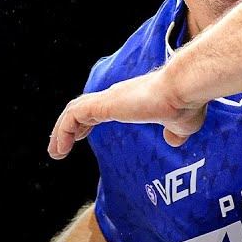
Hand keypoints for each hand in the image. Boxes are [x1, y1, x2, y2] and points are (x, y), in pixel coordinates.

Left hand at [47, 68, 207, 157]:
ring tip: (56, 153)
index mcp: (130, 99)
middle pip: (82, 109)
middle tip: (60, 147)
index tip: (79, 136)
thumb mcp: (182, 124)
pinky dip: (62, 131)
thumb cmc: (185, 103)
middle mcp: (117, 96)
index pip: (99, 108)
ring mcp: (109, 99)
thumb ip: (175, 132)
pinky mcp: (104, 104)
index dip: (86, 123)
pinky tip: (60, 148)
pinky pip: (72, 116)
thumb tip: (174, 141)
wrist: (184, 89)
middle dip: (68, 128)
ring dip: (60, 132)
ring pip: (74, 112)